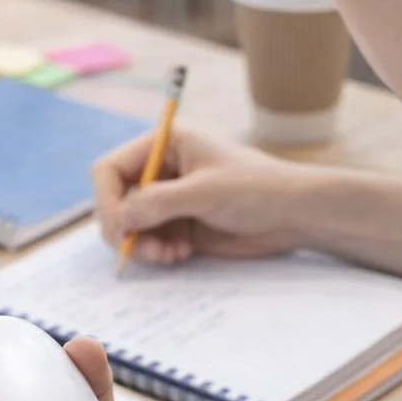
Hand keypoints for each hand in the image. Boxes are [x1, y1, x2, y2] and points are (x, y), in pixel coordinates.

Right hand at [92, 126, 308, 264]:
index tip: (118, 228)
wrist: (295, 214)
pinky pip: (152, 241)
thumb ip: (157, 203)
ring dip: (142, 244)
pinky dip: (158, 252)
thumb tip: (119, 219)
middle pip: (117, 200)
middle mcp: (162, 171)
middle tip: (139, 249)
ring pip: (132, 226)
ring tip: (167, 255)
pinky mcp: (182, 226)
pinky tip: (180, 255)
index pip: (111, 169)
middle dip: (125, 227)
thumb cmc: (256, 188)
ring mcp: (171, 200)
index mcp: (165, 145)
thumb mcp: (203, 191)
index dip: (106, 199)